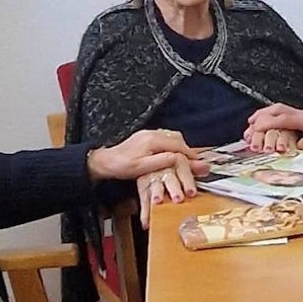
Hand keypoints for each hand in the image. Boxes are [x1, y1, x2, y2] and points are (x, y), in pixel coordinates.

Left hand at [87, 128, 207, 181]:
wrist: (105, 161)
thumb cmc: (121, 166)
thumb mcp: (142, 167)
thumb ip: (162, 161)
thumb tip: (178, 158)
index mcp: (152, 140)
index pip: (177, 145)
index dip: (189, 153)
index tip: (197, 161)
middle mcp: (151, 134)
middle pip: (176, 137)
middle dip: (186, 148)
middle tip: (193, 159)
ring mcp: (147, 134)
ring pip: (170, 135)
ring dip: (180, 145)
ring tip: (185, 157)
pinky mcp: (144, 136)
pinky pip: (164, 137)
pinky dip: (172, 144)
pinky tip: (172, 152)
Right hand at [137, 155, 200, 227]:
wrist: (148, 158)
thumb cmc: (168, 162)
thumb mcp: (181, 161)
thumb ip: (194, 167)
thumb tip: (206, 168)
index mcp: (176, 161)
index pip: (183, 169)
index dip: (188, 181)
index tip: (191, 192)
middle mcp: (164, 169)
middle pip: (170, 179)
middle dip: (174, 189)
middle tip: (178, 198)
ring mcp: (152, 178)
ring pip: (155, 187)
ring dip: (157, 194)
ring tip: (158, 201)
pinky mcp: (143, 187)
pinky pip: (144, 200)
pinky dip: (145, 213)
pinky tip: (147, 222)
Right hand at [245, 105, 302, 149]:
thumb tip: (296, 146)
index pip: (283, 118)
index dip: (267, 123)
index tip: (254, 127)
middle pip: (277, 110)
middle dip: (261, 117)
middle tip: (248, 127)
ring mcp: (302, 113)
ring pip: (278, 109)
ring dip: (264, 114)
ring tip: (251, 123)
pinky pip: (283, 112)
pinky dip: (271, 115)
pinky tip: (266, 120)